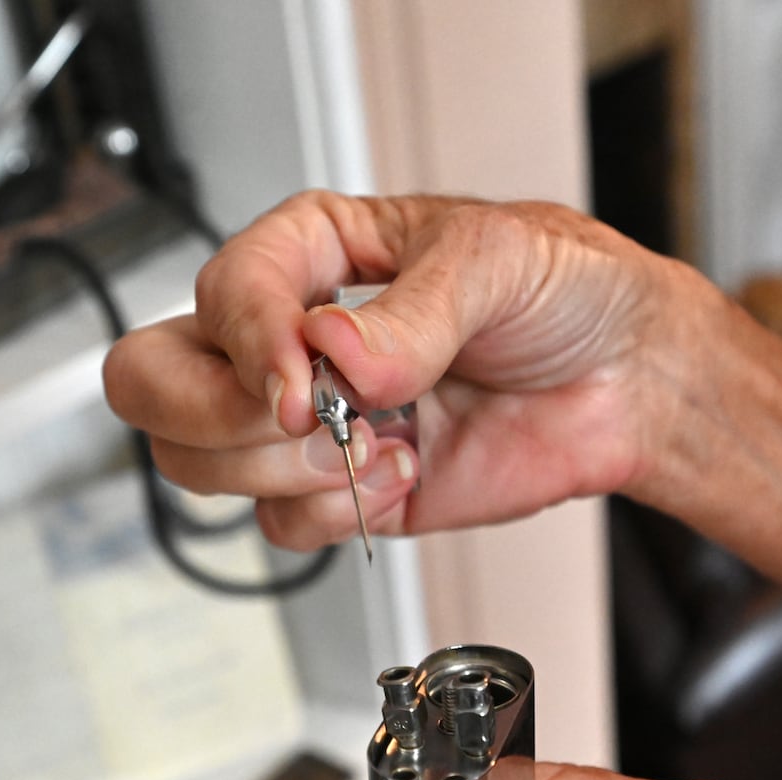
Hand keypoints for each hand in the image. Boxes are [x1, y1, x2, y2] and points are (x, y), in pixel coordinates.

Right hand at [103, 191, 712, 550]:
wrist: (626, 381)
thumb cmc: (565, 292)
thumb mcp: (496, 263)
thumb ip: (412, 313)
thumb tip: (336, 351)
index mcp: (310, 253)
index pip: (216, 294)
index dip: (247, 343)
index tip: (304, 379)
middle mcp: (289, 337)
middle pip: (155, 381)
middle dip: (216, 415)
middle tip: (301, 420)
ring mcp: (308, 421)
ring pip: (200, 461)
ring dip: (285, 471)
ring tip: (377, 445)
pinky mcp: (341, 489)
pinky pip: (277, 524)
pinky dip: (332, 515)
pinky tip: (400, 476)